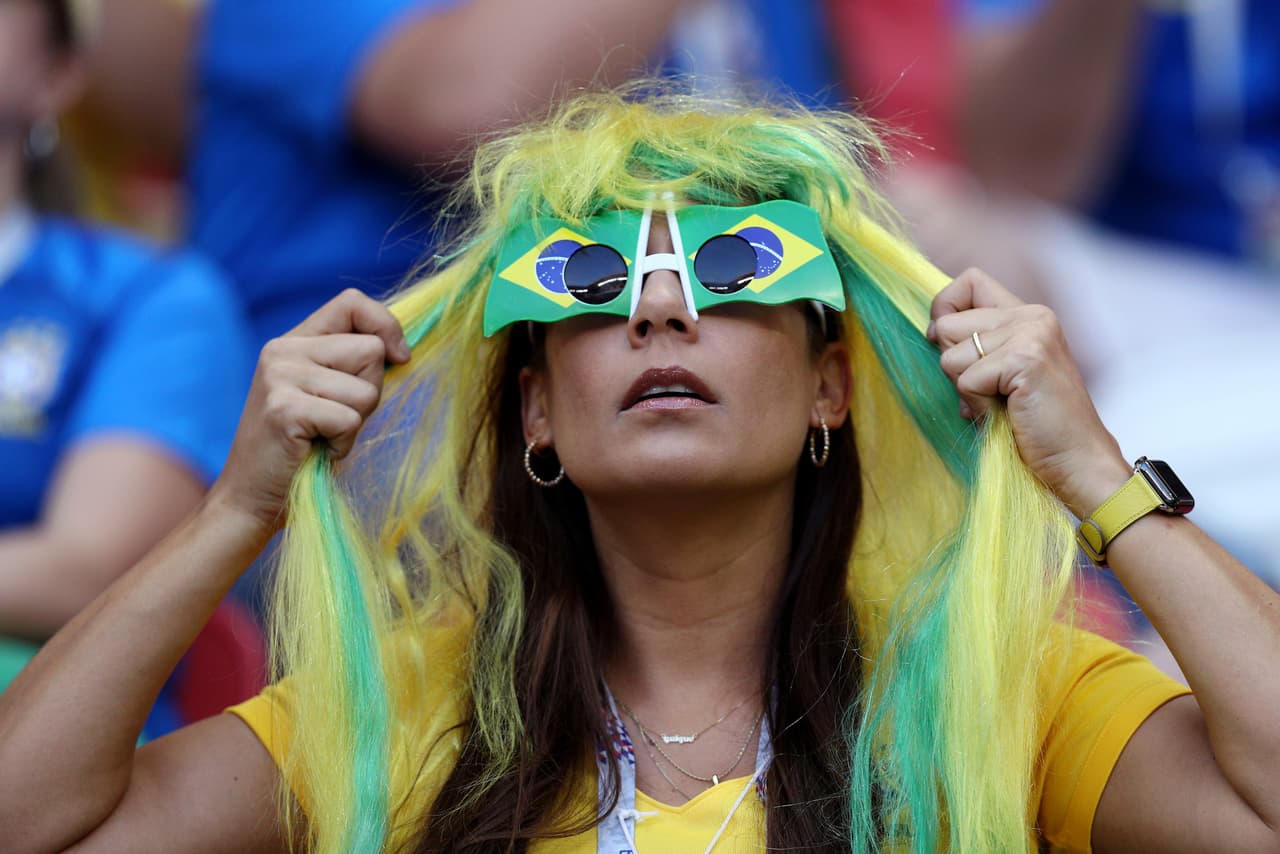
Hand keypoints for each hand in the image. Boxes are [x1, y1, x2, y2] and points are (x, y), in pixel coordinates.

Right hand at [210, 289, 410, 533]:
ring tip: (323, 437)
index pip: (351, 302)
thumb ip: (353, 366)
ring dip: (355, 423)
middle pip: (371, 350)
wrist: (251, 497)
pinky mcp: (284, 409)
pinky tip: (317, 451)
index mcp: (295, 341)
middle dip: (370, 391)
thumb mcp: (328, 395)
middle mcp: (283, 350)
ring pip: (366, 390)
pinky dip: (342, 444)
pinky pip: (349, 419)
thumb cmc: (302, 450)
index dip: (386, 325)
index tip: (399, 358)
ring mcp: (280, 377)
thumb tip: (402, 349)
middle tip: (336, 420)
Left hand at [926, 268, 1129, 516]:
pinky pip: (965, 380)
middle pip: (946, 323)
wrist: (1079, 462)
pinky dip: (977, 407)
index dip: (945, 311)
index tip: (951, 347)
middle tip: (989, 392)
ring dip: (966, 391)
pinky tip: (1005, 416)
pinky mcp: (1025, 360)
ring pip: (949, 356)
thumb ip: (976, 346)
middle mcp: (1031, 316)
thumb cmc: (1036, 426)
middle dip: (953, 365)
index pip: (968, 282)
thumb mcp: (1002, 375)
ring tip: (1000, 406)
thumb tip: (931, 330)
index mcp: (1028, 314)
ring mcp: (1030, 334)